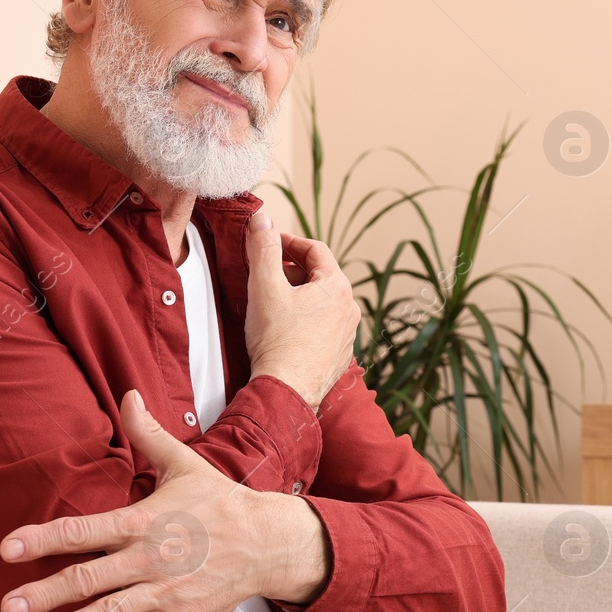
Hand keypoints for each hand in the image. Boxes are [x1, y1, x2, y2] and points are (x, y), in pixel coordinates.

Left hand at [0, 389, 329, 611]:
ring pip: (115, 611)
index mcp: (143, 520)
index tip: (7, 549)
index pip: (84, 530)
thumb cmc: (220, 501)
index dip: (43, 538)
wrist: (269, 540)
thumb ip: (149, 434)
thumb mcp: (185, 463)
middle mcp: (149, 556)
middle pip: (89, 576)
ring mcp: (166, 589)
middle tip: (9, 607)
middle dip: (47, 593)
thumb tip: (128, 394)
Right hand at [244, 209, 359, 411]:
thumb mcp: (264, 286)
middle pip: (321, 276)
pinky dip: (305, 320)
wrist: (286, 391)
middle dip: (293, 269)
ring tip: (274, 300)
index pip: (316, 250)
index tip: (268, 242)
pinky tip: (285, 329)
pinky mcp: (338, 357)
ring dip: (300, 295)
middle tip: (267, 271)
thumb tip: (262, 219)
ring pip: (323, 303)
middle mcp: (350, 310)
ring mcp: (347, 335)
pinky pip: (323, 328)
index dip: (289, 242)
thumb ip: (263, 248)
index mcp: (337, 288)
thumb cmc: (277, 341)